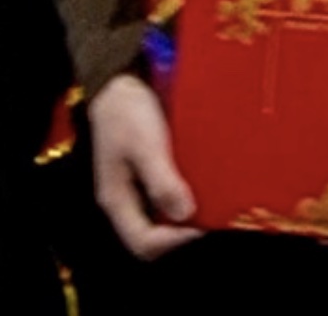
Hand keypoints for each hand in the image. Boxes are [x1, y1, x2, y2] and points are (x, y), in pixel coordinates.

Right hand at [88, 74, 204, 259]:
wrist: (120, 85)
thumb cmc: (128, 114)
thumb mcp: (146, 145)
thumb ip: (163, 180)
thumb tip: (185, 213)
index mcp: (116, 200)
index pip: (143, 243)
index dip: (173, 243)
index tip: (201, 228)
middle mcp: (125, 202)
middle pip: (152, 238)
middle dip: (181, 234)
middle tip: (210, 221)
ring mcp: (135, 191)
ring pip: (160, 222)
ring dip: (185, 220)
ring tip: (211, 208)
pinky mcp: (147, 179)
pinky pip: (165, 203)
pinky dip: (184, 203)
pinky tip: (203, 192)